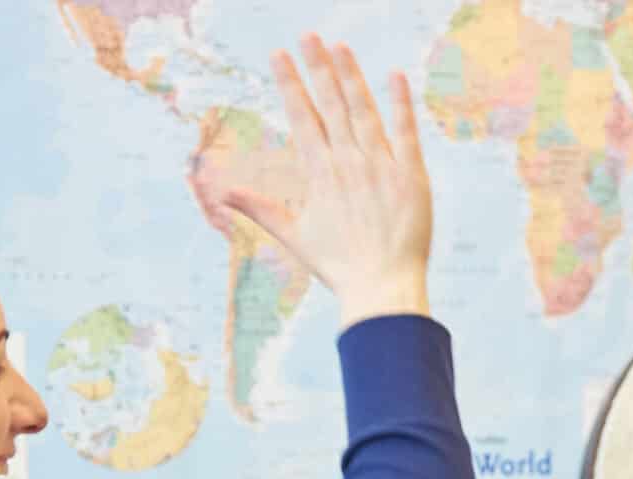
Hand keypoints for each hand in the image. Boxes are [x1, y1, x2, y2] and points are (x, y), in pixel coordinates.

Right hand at [220, 35, 431, 328]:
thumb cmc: (338, 266)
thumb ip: (259, 209)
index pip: (302, 118)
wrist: (383, 288)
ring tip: (340, 46)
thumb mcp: (294, 237)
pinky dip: (400, 103)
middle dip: (317, 67)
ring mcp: (381, 166)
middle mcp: (349, 163)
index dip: (290, 84)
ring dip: (351, 76)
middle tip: (307, 36)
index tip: (279, 54)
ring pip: (364, 111)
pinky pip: (405, 132)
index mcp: (320, 175)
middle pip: (330, 105)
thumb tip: (221, 194)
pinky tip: (393, 76)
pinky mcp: (412, 175)